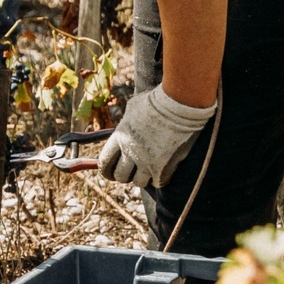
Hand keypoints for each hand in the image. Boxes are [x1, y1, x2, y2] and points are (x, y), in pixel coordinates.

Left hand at [95, 86, 215, 188]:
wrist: (178, 104)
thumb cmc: (157, 101)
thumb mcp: (133, 107)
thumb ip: (126, 121)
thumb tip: (124, 127)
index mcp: (120, 137)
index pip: (104, 162)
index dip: (106, 170)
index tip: (110, 172)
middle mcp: (130, 152)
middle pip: (120, 176)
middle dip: (125, 175)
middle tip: (132, 171)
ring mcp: (146, 161)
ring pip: (139, 182)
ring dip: (143, 178)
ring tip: (149, 170)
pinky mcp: (163, 167)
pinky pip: (157, 182)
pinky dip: (159, 179)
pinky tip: (163, 170)